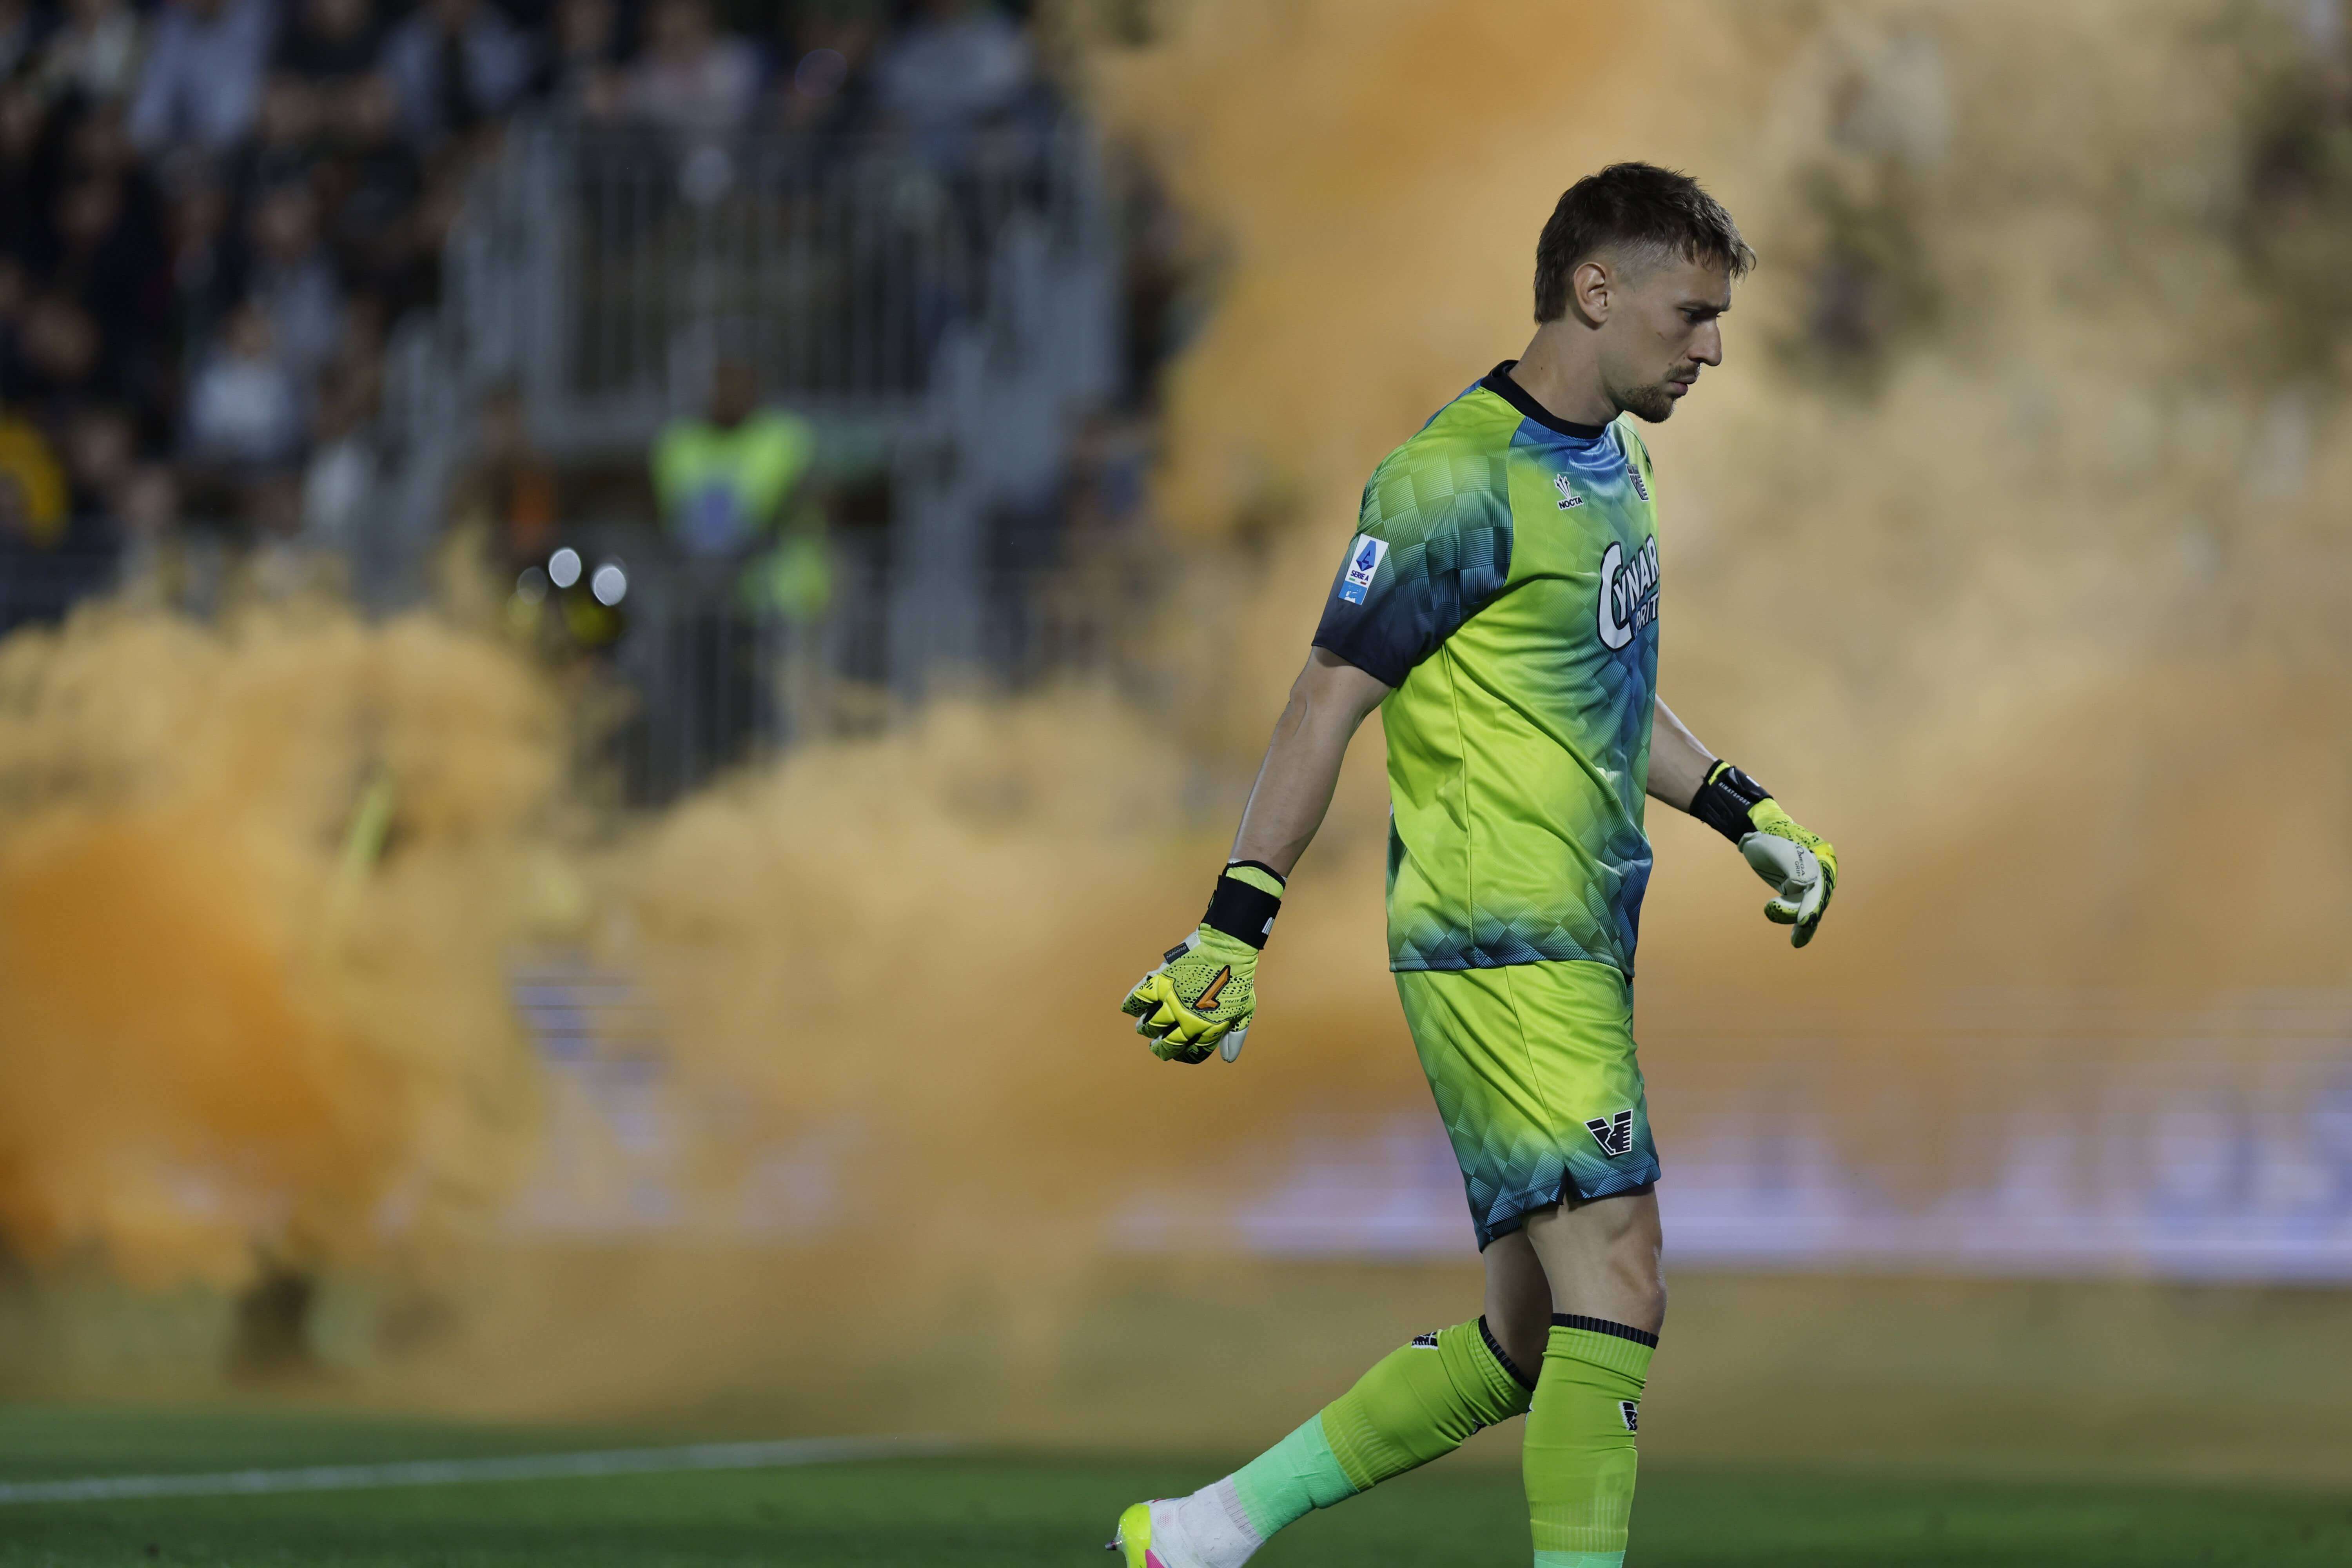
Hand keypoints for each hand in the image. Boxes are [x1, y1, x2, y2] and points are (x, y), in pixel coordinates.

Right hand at [1121, 928, 1259, 1062]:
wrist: (1229, 949)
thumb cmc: (1239, 979)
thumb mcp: (1244, 1012)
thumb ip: (1234, 1037)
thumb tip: (1227, 1058)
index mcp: (1208, 1030)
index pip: (1190, 1054)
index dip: (1183, 1055)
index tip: (1179, 1051)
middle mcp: (1188, 1021)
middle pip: (1166, 1045)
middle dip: (1160, 1048)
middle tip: (1156, 1045)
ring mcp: (1173, 1002)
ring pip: (1150, 1026)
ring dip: (1145, 1028)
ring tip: (1144, 1026)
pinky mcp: (1162, 982)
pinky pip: (1139, 999)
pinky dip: (1131, 1004)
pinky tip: (1131, 1007)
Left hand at [1737, 800, 1836, 946]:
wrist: (1760, 833)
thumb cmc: (1766, 837)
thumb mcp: (1772, 845)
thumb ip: (1788, 862)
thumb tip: (1802, 884)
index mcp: (1820, 856)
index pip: (1820, 882)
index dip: (1814, 902)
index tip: (1805, 919)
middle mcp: (1819, 870)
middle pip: (1818, 897)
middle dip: (1809, 914)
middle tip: (1801, 927)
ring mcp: (1810, 882)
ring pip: (1809, 907)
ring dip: (1801, 923)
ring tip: (1795, 940)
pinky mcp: (1798, 892)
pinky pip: (1801, 911)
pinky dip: (1800, 925)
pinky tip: (1797, 941)